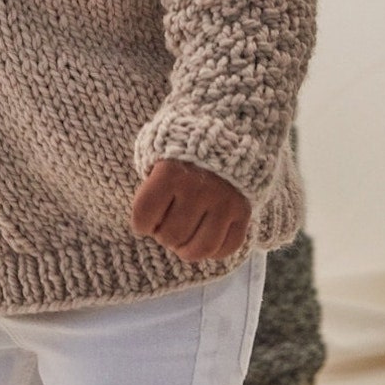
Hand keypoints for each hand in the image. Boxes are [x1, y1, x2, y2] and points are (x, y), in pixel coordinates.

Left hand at [131, 159, 250, 261]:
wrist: (222, 133)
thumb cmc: (179, 148)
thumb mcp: (154, 151)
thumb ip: (148, 181)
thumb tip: (146, 217)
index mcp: (170, 173)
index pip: (144, 216)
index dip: (140, 225)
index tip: (145, 222)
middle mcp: (197, 189)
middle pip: (172, 236)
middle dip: (163, 237)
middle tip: (165, 228)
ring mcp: (223, 201)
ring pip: (201, 248)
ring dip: (187, 250)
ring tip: (183, 239)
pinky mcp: (243, 211)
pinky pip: (229, 246)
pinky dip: (215, 251)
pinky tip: (205, 239)